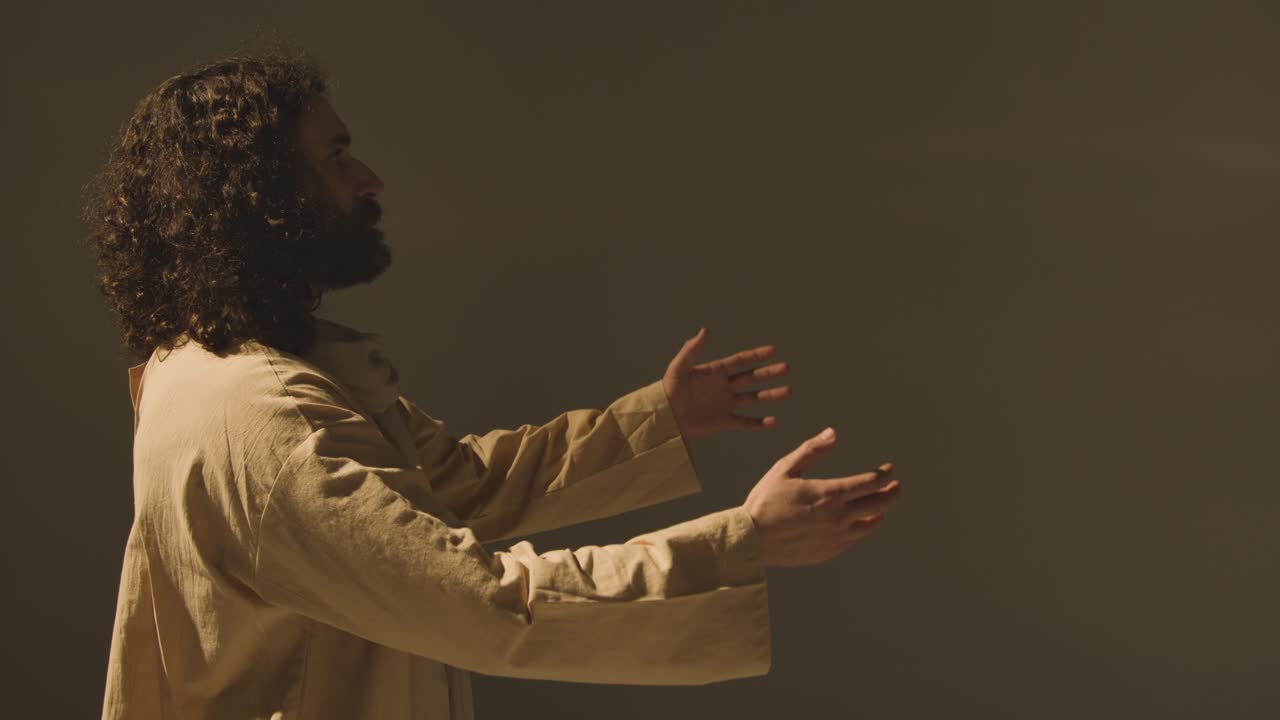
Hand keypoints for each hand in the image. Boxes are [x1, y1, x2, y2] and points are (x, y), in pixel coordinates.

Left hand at [661, 327, 791, 440]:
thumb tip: (706, 330)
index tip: (773, 350)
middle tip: (787, 368)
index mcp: (716, 371)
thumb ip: (691, 350)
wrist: (664, 418)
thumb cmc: (667, 390)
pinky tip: (774, 421)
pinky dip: (759, 423)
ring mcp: (726, 404)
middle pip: (752, 378)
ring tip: (788, 391)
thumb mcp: (678, 368)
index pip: (740, 361)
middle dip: (769, 373)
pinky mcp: (723, 421)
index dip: (756, 355)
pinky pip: (745, 422)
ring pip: (753, 399)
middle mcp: (724, 386)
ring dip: (771, 395)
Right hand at [743, 427, 899, 566]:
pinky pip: (855, 539)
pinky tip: (859, 521)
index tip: (890, 469)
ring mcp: (836, 538)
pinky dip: (863, 527)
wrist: (750, 540)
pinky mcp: (829, 552)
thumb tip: (833, 433)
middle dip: (892, 493)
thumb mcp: (785, 468)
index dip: (884, 474)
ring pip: (871, 525)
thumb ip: (812, 449)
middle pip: (880, 504)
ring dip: (881, 512)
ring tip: (882, 505)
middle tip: (896, 486)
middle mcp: (839, 518)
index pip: (870, 482)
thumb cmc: (765, 501)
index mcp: (830, 494)